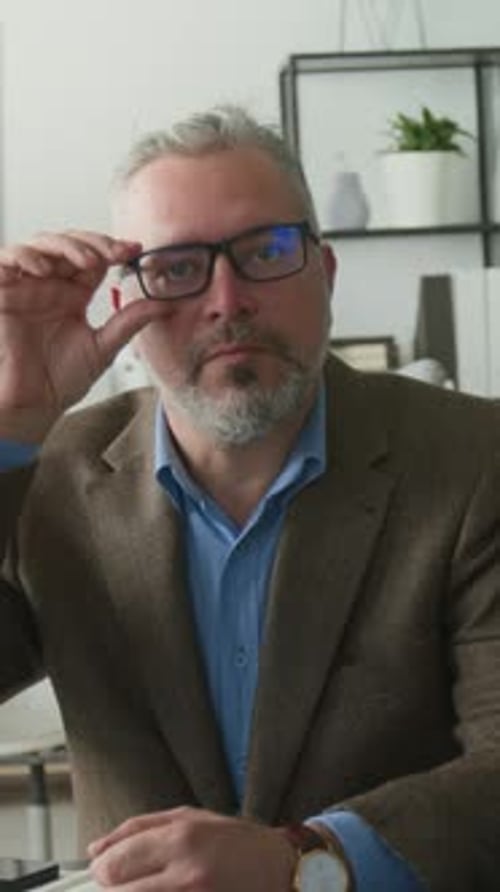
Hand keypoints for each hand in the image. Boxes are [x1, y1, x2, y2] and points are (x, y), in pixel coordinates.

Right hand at [0, 230, 167, 439]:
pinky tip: (44, 268)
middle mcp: (51, 285)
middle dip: (94, 243)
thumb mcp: (104, 347)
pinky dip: (25, 255)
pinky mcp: (2, 291)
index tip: (135, 250)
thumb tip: (164, 303)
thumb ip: (130, 321)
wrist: (32, 407)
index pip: (94, 258)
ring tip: (86, 261)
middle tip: (115, 253)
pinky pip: (7, 258)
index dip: (113, 249)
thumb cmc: (60, 381)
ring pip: (41, 244)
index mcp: (74, 295)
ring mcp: (26, 286)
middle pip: (70, 243)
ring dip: (65, 245)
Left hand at [88, 806, 295, 891]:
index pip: (115, 864)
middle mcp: (185, 874)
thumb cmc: (237, 842)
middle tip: (127, 884)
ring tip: (153, 886)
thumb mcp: (190, 817)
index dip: (102, 870)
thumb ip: (139, 829)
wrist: (281, 869)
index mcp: (181, 838)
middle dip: (114, 889)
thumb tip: (96, 849)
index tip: (103, 872)